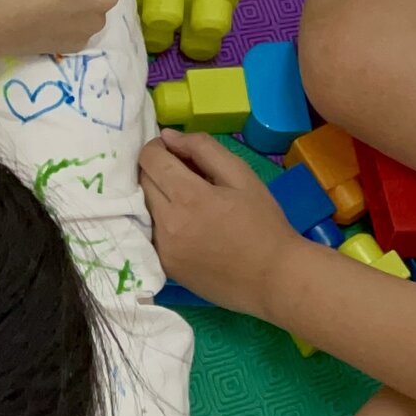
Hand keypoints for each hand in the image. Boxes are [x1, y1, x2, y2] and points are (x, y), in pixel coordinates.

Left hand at [139, 133, 298, 315]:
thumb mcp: (241, 175)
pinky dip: (162, 221)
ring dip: (158, 196)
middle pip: (141, 181)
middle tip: (186, 175)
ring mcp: (163, 249)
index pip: (149, 159)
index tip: (177, 152)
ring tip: (189, 202)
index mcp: (188, 196)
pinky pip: (150, 232)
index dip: (159, 147)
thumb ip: (203, 148)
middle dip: (158, 170)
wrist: (274, 278)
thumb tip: (168, 136)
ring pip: (142, 207)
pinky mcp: (165, 267)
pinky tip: (187, 226)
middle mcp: (167, 223)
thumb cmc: (263, 223)